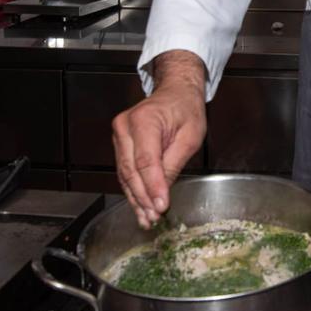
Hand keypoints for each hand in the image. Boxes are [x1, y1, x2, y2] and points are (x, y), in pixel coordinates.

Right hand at [112, 51, 207, 228]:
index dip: (152, 187)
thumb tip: (162, 192)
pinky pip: (125, 171)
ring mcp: (119, 135)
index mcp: (145, 120)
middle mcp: (125, 127)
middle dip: (142, 197)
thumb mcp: (191, 136)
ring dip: (136, 198)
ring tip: (147, 218)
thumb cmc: (186, 108)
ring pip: (125, 174)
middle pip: (131, 170)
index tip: (160, 206)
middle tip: (153, 217)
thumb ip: (174, 163)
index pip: (146, 161)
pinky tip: (140, 206)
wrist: (176, 92)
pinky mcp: (120, 144)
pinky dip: (133, 189)